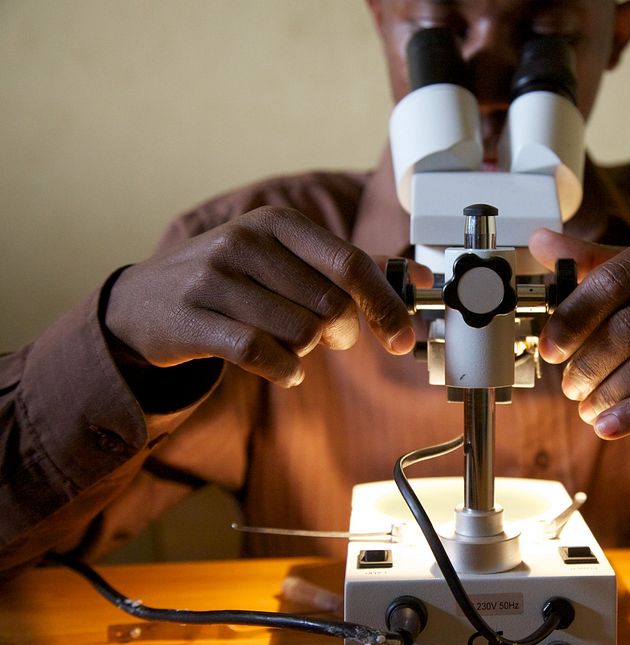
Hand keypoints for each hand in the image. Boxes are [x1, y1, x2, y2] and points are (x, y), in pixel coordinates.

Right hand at [105, 206, 430, 387]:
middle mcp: (244, 242)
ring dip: (307, 352)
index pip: (350, 263)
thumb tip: (419, 276)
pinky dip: (285, 371)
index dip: (384, 305)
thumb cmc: (232, 279)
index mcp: (277, 222)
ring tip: (291, 345)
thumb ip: (350, 268)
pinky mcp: (192, 320)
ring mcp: (214, 280)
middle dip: (341, 334)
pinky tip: (284, 370)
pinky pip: (262, 355)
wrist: (144, 301)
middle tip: (329, 338)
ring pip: (300, 333)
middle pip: (330, 305)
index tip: (403, 338)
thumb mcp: (286, 259)